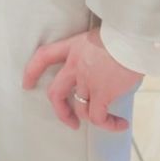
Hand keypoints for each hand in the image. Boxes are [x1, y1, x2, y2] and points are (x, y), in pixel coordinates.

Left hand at [23, 28, 141, 132]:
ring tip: (107, 121)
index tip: (27, 83)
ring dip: (91, 119)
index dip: (32, 71)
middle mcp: (75, 64)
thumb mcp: (99, 39)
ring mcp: (86, 80)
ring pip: (80, 108)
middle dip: (60, 111)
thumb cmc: (122, 35)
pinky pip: (98, 118)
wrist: (132, 37)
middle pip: (56, 92)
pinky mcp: (101, 93)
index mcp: (73, 46)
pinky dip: (108, 124)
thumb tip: (104, 72)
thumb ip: (93, 55)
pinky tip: (120, 123)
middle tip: (70, 120)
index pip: (44, 56)